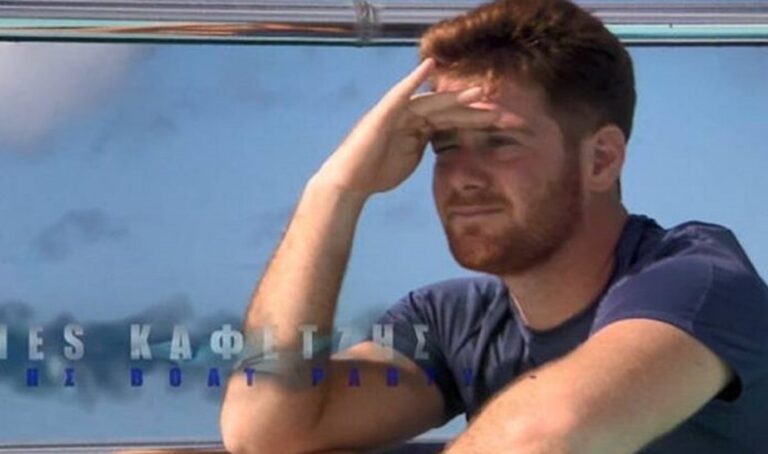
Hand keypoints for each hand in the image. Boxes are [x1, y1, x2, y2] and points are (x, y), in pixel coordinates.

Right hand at [312, 58, 499, 197]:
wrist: (350, 182)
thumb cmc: (377, 172)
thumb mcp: (410, 158)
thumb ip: (426, 145)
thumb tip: (445, 141)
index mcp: (418, 128)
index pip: (451, 120)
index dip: (475, 120)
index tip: (501, 122)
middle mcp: (410, 116)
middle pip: (447, 110)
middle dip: (473, 109)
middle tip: (500, 108)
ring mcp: (397, 112)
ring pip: (431, 102)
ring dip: (454, 96)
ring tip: (479, 92)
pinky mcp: (383, 114)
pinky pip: (400, 93)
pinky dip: (414, 78)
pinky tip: (430, 65)